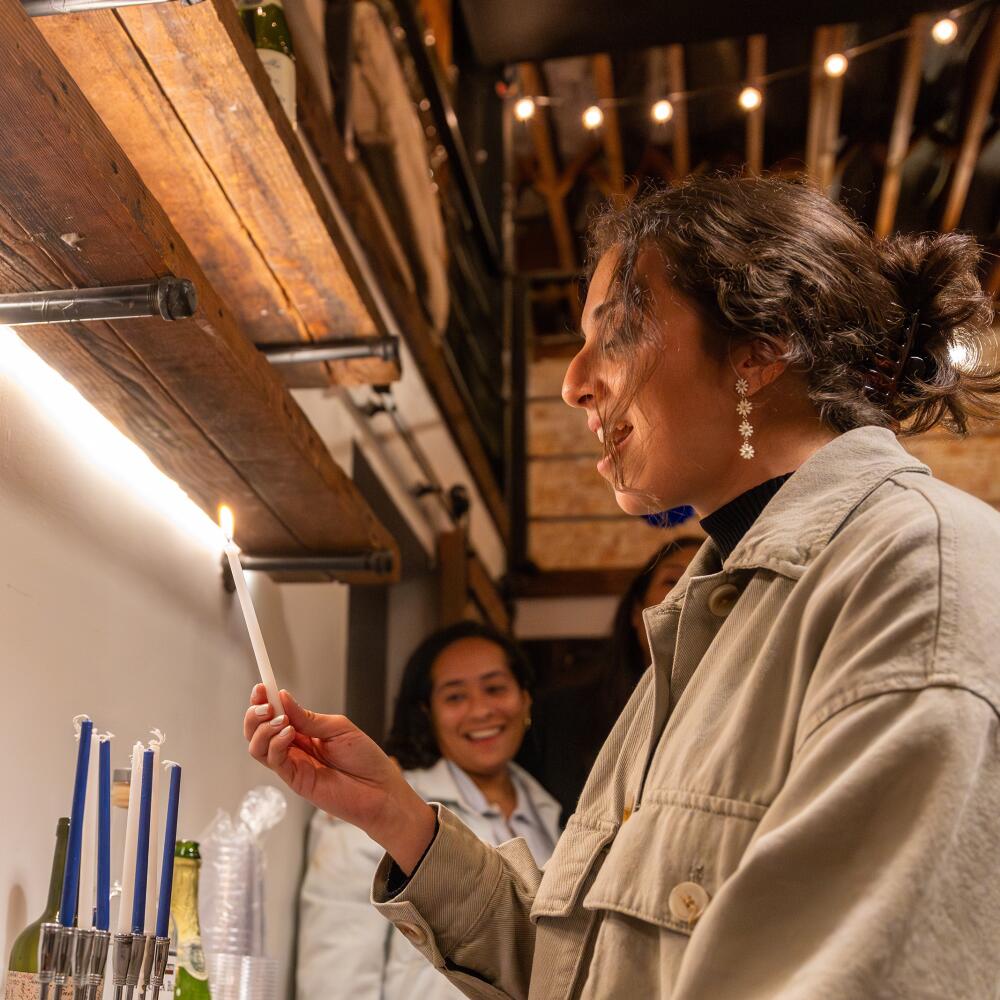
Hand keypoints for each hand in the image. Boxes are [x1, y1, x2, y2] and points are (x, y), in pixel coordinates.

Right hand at [244, 684, 435, 872]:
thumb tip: (284, 698)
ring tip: (281, 720)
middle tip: (264, 705)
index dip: (264, 701)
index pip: (275, 714)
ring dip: (262, 730)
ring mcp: (293, 765)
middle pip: (258, 731)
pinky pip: (274, 761)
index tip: (261, 686)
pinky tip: (289, 733)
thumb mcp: (338, 728)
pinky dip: (275, 744)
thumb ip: (309, 718)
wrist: (380, 790)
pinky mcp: (295, 781)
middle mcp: (294, 747)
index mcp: (305, 731)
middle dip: (255, 714)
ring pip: (258, 747)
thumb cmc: (365, 758)